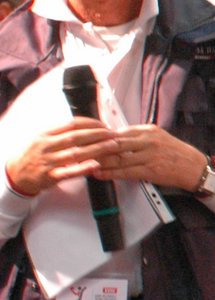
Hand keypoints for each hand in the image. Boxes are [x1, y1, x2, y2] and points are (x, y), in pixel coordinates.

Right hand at [5, 118, 119, 195]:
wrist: (16, 175)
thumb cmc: (34, 155)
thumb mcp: (42, 139)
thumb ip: (61, 133)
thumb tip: (86, 126)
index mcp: (46, 134)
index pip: (71, 124)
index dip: (90, 123)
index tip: (104, 125)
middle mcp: (47, 146)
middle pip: (76, 137)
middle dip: (98, 134)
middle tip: (113, 134)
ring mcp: (49, 161)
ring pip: (76, 153)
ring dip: (97, 149)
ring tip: (113, 146)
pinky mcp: (51, 176)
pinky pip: (69, 172)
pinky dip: (83, 168)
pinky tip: (96, 165)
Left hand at [90, 124, 209, 190]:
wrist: (194, 167)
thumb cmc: (175, 153)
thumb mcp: (158, 138)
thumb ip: (137, 138)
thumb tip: (114, 139)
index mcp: (147, 131)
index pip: (118, 132)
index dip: (99, 137)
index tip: (85, 140)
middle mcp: (148, 141)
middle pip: (114, 143)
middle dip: (95, 148)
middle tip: (78, 151)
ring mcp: (149, 155)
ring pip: (118, 158)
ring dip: (99, 162)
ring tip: (84, 164)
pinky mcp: (151, 170)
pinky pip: (125, 171)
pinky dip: (110, 173)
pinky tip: (99, 173)